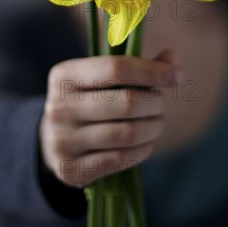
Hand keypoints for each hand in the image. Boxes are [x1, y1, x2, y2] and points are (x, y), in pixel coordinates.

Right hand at [40, 48, 181, 186]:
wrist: (50, 140)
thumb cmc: (87, 99)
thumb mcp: (102, 77)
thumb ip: (137, 66)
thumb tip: (173, 57)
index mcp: (65, 75)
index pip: (116, 68)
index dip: (152, 71)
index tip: (177, 76)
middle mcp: (59, 106)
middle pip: (127, 103)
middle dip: (155, 102)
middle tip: (160, 103)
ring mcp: (62, 140)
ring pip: (127, 133)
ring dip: (153, 127)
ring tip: (157, 123)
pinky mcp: (71, 169)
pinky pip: (120, 159)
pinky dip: (143, 150)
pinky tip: (146, 143)